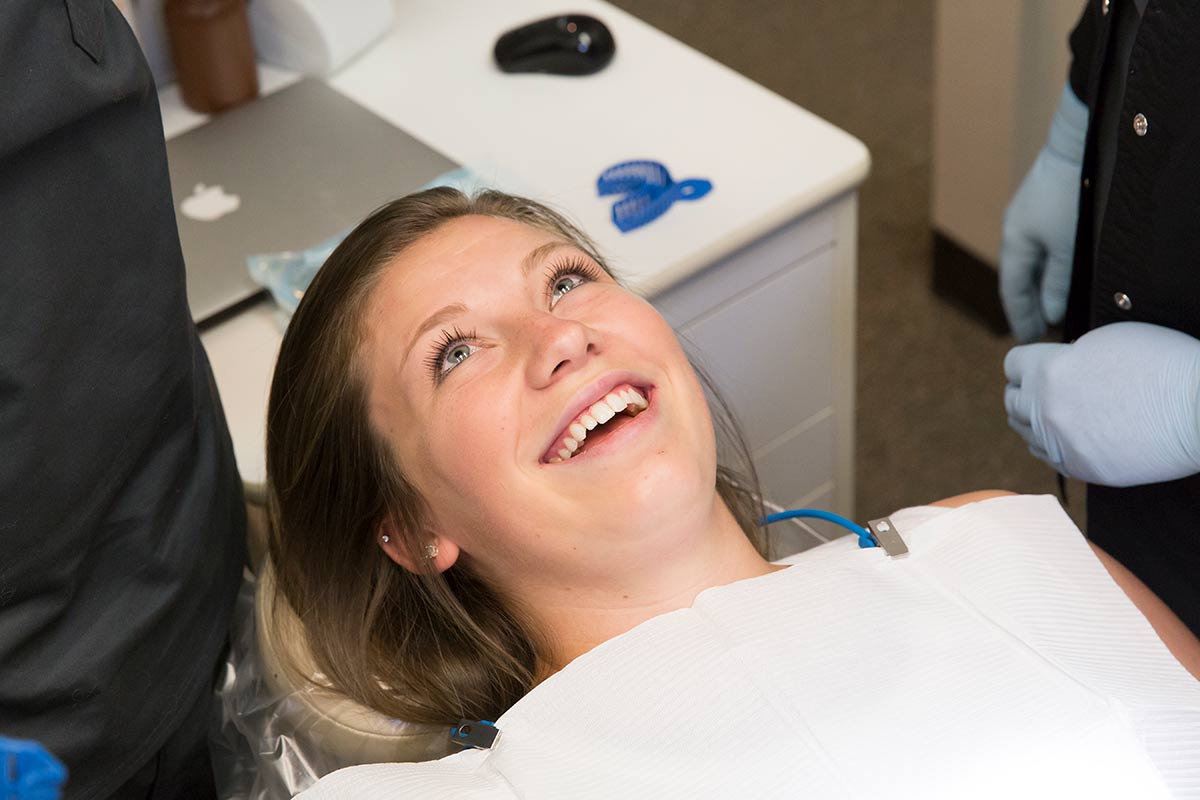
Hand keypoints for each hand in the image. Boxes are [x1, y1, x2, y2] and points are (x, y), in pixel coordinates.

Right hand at [999, 84, 1088, 341]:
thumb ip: (1057, 282)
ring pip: (1029, 262)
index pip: (1012, 290)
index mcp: (1013, 244)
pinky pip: (1038, 248)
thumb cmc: (1069, 198)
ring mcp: (1026, 218)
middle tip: (1038, 328)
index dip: (1020, 315)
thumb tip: (1050, 312)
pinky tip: (1057, 274)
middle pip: (1018, 278)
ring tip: (1049, 306)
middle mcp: (1014, 233)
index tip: (1027, 337)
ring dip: (1037, 286)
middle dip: (1027, 304)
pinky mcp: (1040, 207)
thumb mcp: (1067, 247)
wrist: (1075, 147)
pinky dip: (1044, 267)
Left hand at [1004, 322, 1199, 486]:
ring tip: (1053, 412)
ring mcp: (1061, 443)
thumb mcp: (1107, 340)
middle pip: (1012, 401)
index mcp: (1048, 371)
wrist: (1198, 410)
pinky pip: (1048, 457)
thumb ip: (1069, 355)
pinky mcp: (1080, 468)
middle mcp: (1046, 409)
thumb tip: (1059, 365)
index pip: (1013, 365)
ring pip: (1025, 432)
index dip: (1026, 361)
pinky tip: (1066, 435)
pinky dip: (1052, 445)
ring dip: (1034, 420)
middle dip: (1024, 391)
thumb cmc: (1162, 366)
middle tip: (1040, 389)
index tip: (1034, 364)